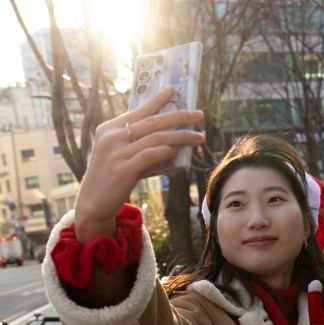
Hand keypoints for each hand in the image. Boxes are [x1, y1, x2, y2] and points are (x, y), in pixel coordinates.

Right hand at [75, 86, 204, 240]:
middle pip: (152, 121)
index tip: (174, 89)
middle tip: (199, 115)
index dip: (157, 99)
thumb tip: (175, 146)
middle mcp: (111, 137)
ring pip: (156, 138)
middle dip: (179, 116)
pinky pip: (151, 155)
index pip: (139, 110)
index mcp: (109, 129)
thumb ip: (144, 148)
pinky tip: (178, 152)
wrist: (93, 203)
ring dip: (181, 136)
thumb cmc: (113, 179)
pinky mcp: (123, 170)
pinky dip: (167, 152)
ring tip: (199, 137)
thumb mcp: (124, 157)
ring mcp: (116, 153)